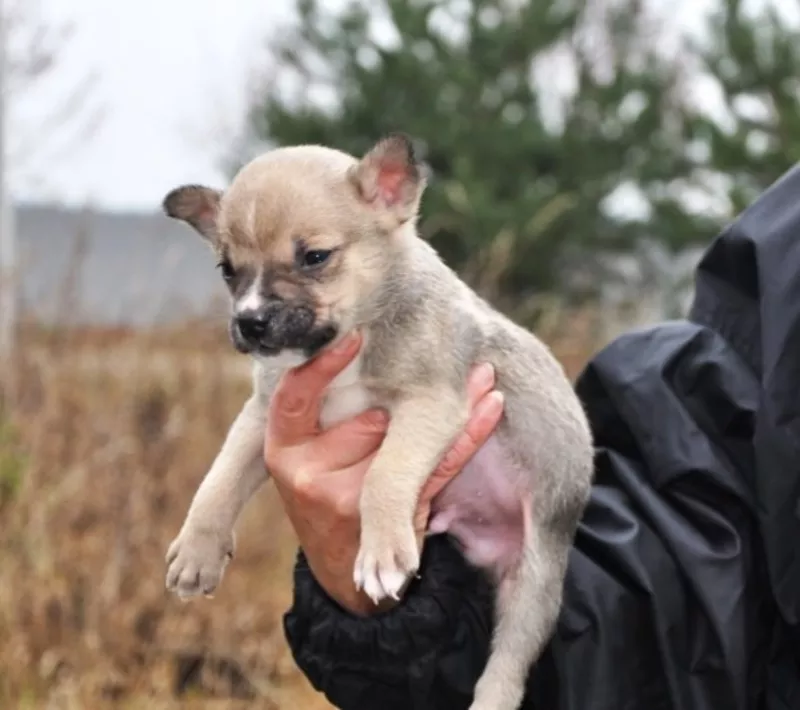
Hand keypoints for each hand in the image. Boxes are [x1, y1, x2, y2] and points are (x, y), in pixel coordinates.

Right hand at [265, 332, 503, 614]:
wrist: (343, 568)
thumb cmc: (326, 489)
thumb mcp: (307, 452)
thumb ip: (323, 406)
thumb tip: (361, 334)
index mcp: (284, 449)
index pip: (294, 396)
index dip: (323, 365)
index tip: (356, 336)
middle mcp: (306, 475)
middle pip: (365, 417)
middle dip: (391, 408)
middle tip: (418, 383)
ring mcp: (345, 500)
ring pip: (402, 439)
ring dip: (436, 415)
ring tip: (474, 379)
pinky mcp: (385, 520)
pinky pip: (435, 467)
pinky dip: (467, 435)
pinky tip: (490, 404)